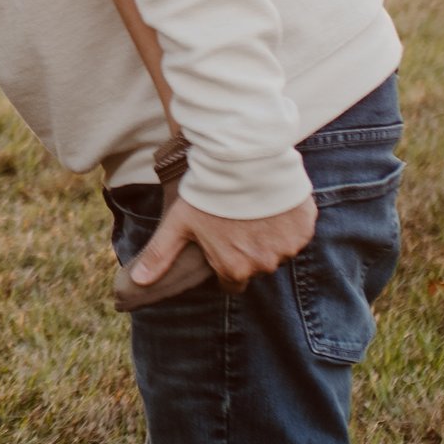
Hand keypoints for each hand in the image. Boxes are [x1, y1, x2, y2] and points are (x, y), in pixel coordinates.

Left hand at [127, 190, 315, 292]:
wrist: (244, 160)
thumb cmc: (208, 193)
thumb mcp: (179, 223)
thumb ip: (160, 255)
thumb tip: (139, 281)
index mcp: (234, 269)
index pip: (231, 282)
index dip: (225, 263)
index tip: (222, 242)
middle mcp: (264, 264)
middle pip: (256, 265)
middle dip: (248, 249)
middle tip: (237, 222)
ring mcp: (287, 247)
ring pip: (278, 249)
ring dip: (269, 236)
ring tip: (255, 210)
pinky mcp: (305, 227)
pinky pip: (298, 231)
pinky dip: (289, 221)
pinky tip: (274, 203)